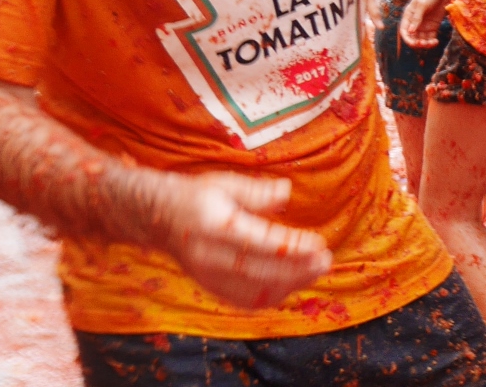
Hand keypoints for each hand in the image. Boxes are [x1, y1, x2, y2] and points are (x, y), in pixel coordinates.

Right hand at [157, 172, 331, 308]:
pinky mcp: (210, 287)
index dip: (290, 247)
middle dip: (297, 269)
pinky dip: (273, 294)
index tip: (318, 243)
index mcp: (212, 227)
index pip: (258, 243)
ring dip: (290, 284)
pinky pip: (245, 300)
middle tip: (326, 260)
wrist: (159, 219)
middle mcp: (208, 257)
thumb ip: (255, 192)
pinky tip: (295, 281)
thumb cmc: (197, 197)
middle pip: (259, 272)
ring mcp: (207, 276)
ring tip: (317, 269)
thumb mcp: (223, 183)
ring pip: (254, 291)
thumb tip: (286, 191)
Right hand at [399, 0, 452, 48]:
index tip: (415, 43)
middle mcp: (414, 23)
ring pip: (422, 39)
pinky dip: (432, 41)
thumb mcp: (422, 5)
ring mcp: (424, 25)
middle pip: (413, 38)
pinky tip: (436, 41)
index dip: (408, 39)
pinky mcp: (433, 26)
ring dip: (426, 44)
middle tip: (425, 43)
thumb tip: (411, 32)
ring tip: (433, 42)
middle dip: (418, 43)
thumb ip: (416, 18)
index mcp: (408, 17)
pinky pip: (431, 37)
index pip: (404, 32)